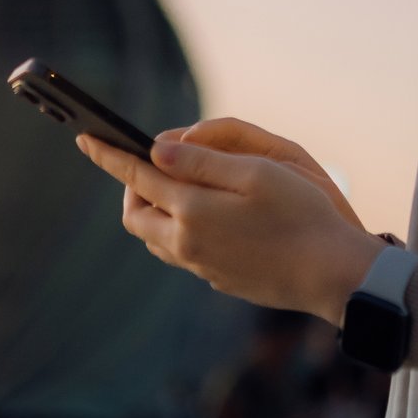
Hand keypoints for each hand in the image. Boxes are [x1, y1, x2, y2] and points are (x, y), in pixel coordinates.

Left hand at [76, 131, 383, 325]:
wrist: (332, 274)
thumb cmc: (300, 213)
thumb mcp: (255, 171)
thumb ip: (201, 160)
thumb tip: (157, 148)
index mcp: (192, 210)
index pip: (137, 176)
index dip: (108, 155)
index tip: (85, 138)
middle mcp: (187, 243)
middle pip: (136, 214)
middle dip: (132, 185)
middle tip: (149, 160)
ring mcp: (202, 266)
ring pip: (155, 237)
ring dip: (154, 209)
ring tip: (175, 184)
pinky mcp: (218, 280)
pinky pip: (181, 251)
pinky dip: (178, 227)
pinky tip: (207, 214)